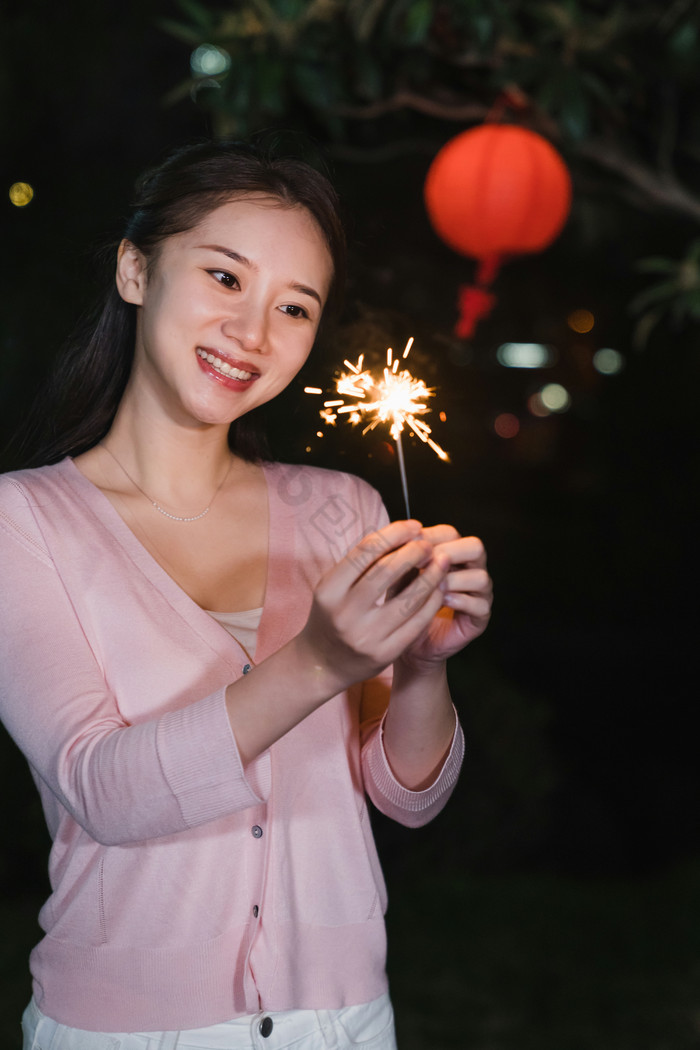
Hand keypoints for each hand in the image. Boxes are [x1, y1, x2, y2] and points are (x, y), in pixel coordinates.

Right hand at [297, 520, 450, 692]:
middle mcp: (345, 613)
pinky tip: (439, 588)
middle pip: (387, 571)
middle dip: (414, 552)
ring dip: (431, 576)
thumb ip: (361, 563)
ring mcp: (366, 636)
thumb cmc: (332, 615)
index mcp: (329, 590)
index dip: (394, 534)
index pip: (366, 551)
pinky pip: (417, 622)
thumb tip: (401, 533)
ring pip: (409, 599)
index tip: (413, 526)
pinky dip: (432, 602)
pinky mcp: (385, 653)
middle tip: (429, 543)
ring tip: (442, 561)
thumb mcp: (334, 587)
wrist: (322, 664)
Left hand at [395, 525, 492, 675]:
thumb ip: (404, 558)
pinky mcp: (480, 617)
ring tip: (431, 588)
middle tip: (425, 565)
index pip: (451, 533)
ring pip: (480, 576)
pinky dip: (459, 601)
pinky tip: (440, 603)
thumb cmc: (403, 605)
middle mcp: (470, 569)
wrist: (406, 641)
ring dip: (452, 580)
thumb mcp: (400, 577)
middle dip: (448, 554)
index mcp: (451, 554)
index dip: (430, 537)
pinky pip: (480, 604)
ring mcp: (479, 593)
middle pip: (475, 547)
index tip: (409, 548)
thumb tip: (404, 539)